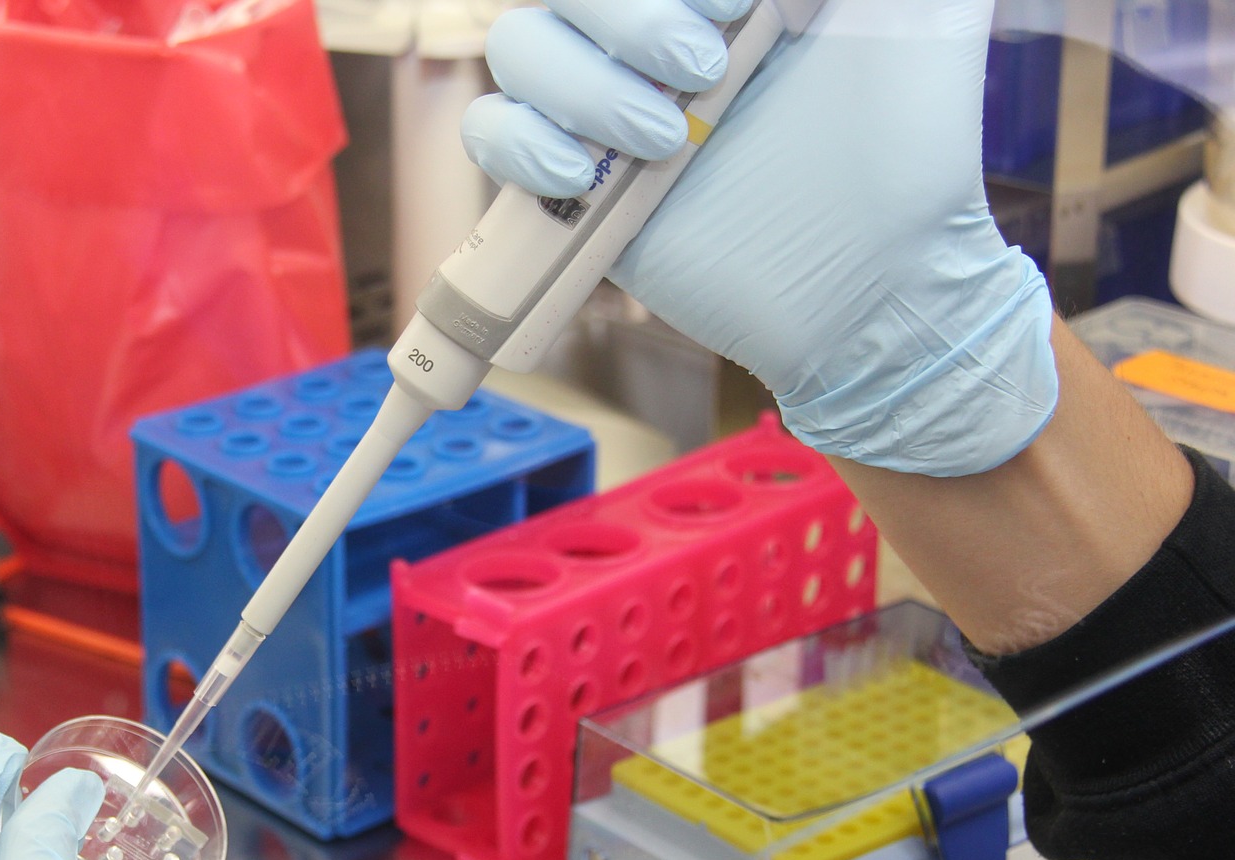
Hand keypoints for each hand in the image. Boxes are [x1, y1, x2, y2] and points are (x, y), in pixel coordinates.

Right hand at [460, 0, 1057, 477]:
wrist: (879, 281)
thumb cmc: (912, 141)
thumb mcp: (920, 2)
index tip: (742, 5)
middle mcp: (647, 29)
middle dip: (626, 14)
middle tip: (708, 66)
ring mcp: (600, 102)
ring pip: (516, 43)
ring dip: (583, 83)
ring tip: (663, 136)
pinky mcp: (565, 187)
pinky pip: (488, 133)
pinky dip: (522, 141)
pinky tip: (586, 170)